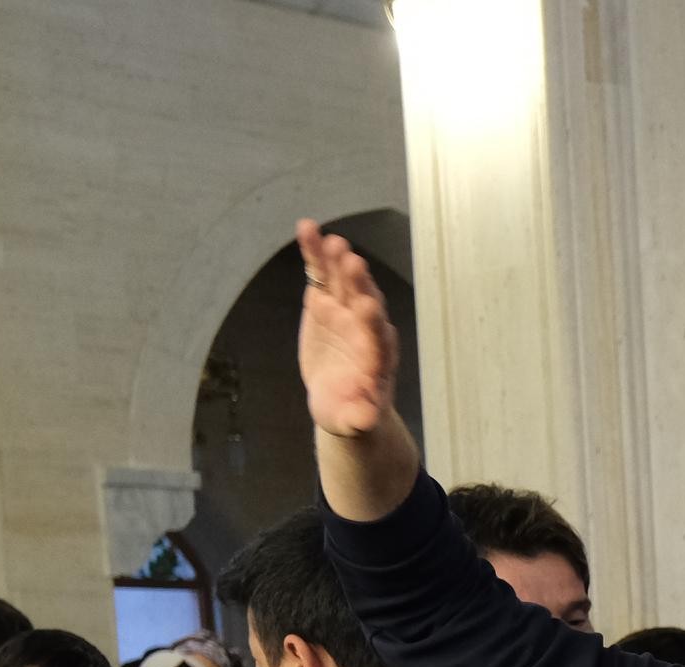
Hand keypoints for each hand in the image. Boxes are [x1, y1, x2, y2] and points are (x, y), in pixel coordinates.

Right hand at [295, 220, 399, 438]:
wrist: (341, 395)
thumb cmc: (350, 411)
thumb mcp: (353, 420)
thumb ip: (359, 417)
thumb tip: (365, 420)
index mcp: (377, 357)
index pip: (378, 338)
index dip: (373, 324)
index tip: (368, 309)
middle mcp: (365, 327)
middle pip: (364, 302)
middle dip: (359, 284)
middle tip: (353, 262)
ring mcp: (345, 309)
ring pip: (343, 281)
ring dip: (337, 260)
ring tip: (329, 240)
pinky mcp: (326, 299)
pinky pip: (321, 273)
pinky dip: (315, 252)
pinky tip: (306, 228)